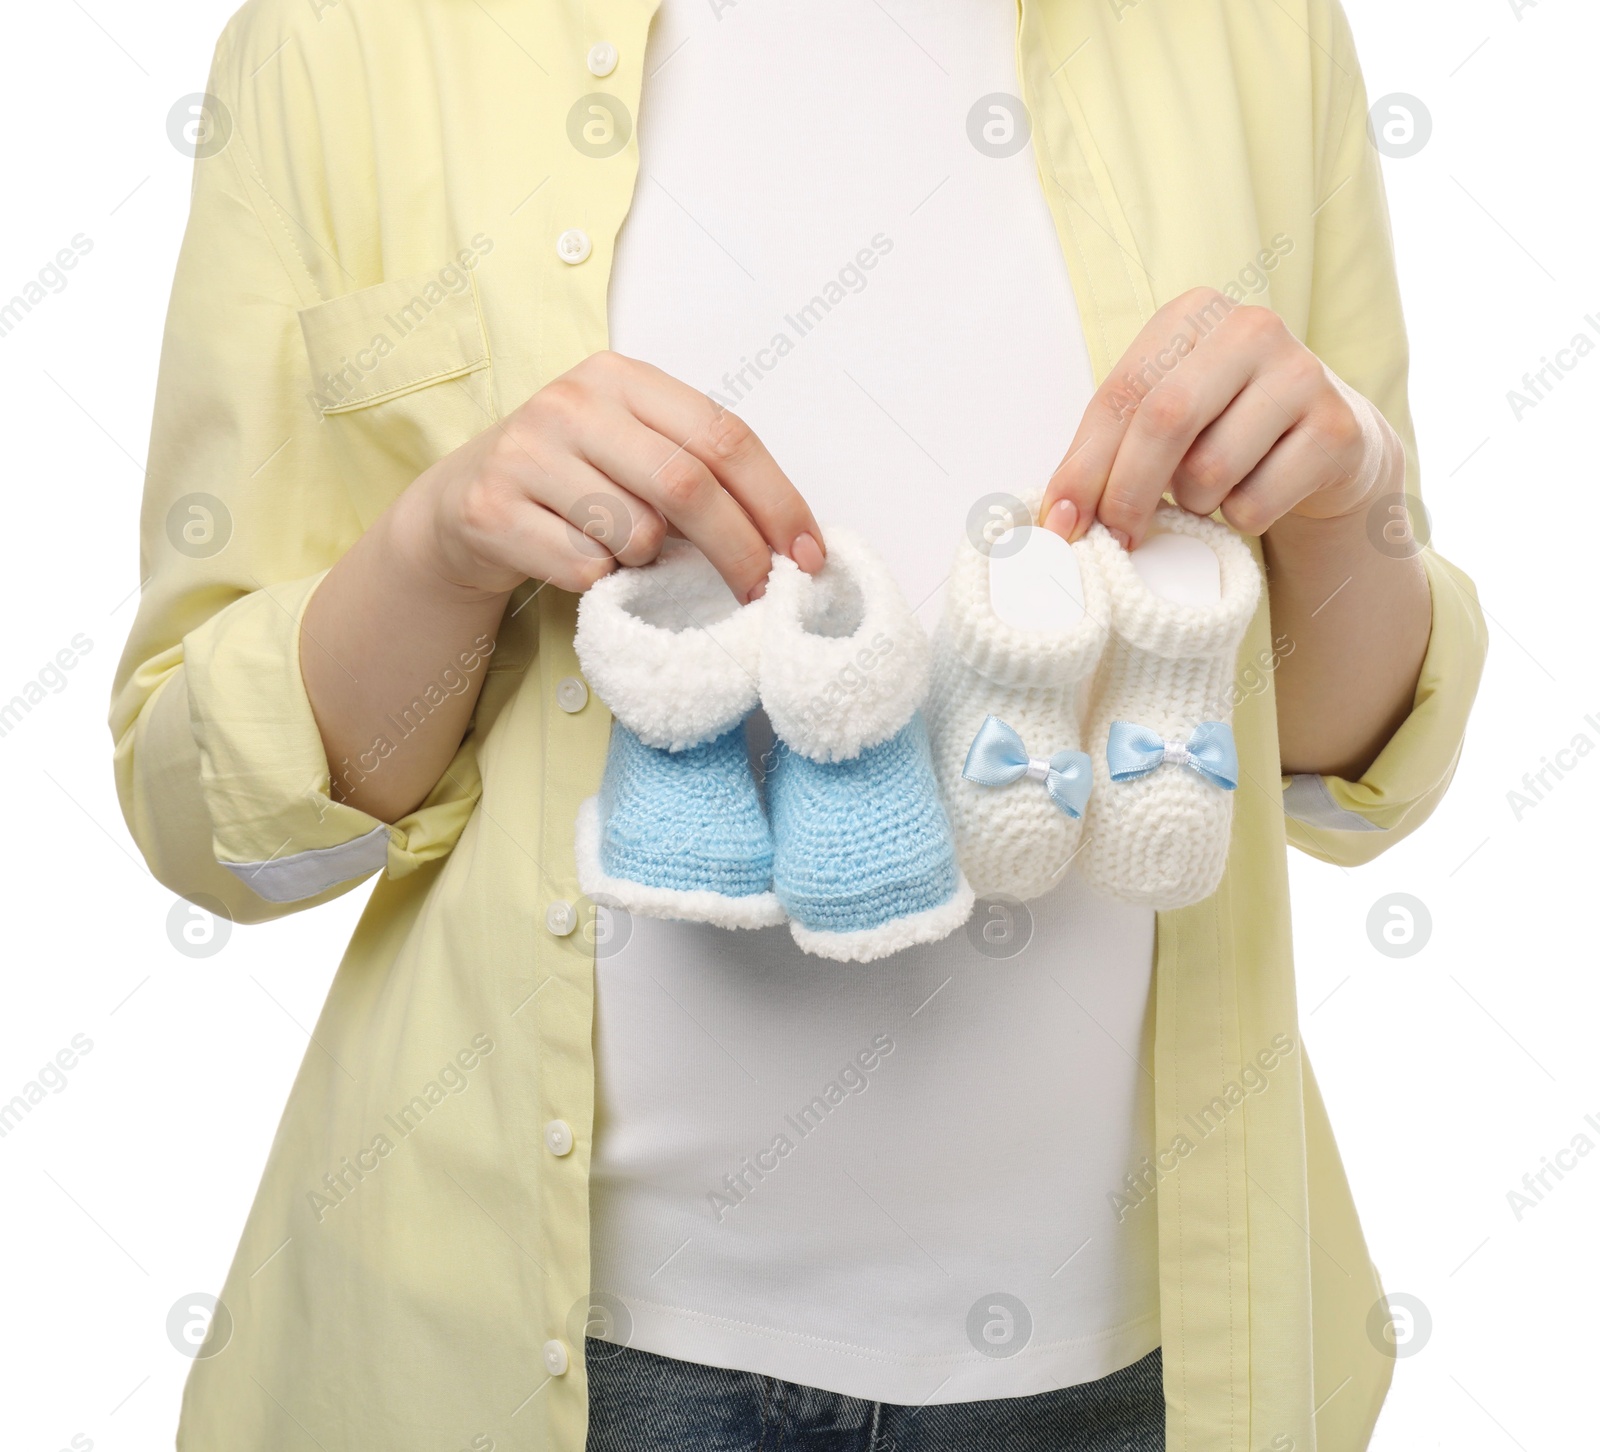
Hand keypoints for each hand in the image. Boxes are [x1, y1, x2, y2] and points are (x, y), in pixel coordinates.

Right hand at [392, 350, 824, 602]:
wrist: (461, 507)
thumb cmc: (570, 484)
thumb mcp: (630, 451)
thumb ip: (696, 470)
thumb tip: (787, 542)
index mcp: (621, 377)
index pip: (725, 435)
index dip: (777, 501)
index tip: (808, 555)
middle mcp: (571, 402)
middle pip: (688, 485)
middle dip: (739, 550)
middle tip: (760, 593)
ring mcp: (526, 452)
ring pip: (635, 532)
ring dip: (651, 564)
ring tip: (630, 556)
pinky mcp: (492, 508)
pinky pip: (584, 566)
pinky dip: (601, 582)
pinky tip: (580, 563)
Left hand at [1040, 288, 1401, 547]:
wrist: (1325, 445)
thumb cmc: (1223, 429)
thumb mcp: (1158, 422)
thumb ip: (1102, 456)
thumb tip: (1057, 519)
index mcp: (1191, 314)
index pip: (1122, 394)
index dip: (1084, 467)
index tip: (1062, 524)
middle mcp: (1250, 329)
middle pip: (1165, 420)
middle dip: (1127, 492)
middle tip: (1118, 537)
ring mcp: (1302, 373)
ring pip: (1211, 469)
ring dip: (1194, 503)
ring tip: (1208, 490)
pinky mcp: (1337, 429)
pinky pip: (1256, 501)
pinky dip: (1240, 517)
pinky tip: (1255, 493)